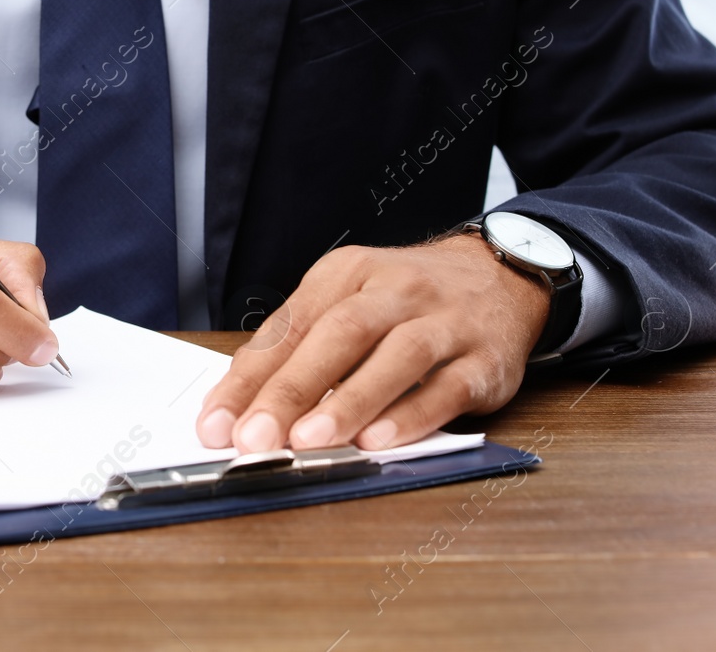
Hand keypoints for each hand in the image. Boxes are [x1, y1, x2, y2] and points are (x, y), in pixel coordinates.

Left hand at [196, 236, 549, 452]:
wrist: (500, 274)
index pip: (288, 327)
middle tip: (254, 438)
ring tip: (310, 442)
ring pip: (397, 358)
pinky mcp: (485, 359)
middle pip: (338, 335)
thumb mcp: (347, 301)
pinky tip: (379, 440)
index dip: (248, 379)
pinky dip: (412, 415)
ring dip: (349, 402)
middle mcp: (395, 291)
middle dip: (290, 390)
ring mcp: (446, 322)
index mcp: (346, 274)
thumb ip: (301, 348)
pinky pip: (448, 387)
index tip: (215, 424)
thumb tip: (242, 406)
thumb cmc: (406, 301)